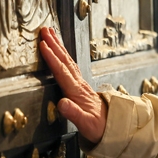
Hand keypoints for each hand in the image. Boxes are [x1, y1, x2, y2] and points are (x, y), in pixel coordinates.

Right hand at [38, 27, 106, 143]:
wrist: (114, 128)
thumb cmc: (99, 127)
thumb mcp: (86, 124)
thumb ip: (74, 114)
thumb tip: (62, 103)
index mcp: (77, 92)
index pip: (62, 71)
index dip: (52, 58)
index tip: (43, 45)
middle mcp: (79, 85)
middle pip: (66, 61)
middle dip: (55, 44)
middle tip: (45, 29)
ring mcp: (81, 84)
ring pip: (68, 61)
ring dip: (59, 47)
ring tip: (51, 34)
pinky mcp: (81, 87)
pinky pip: (70, 67)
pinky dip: (63, 56)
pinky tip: (60, 52)